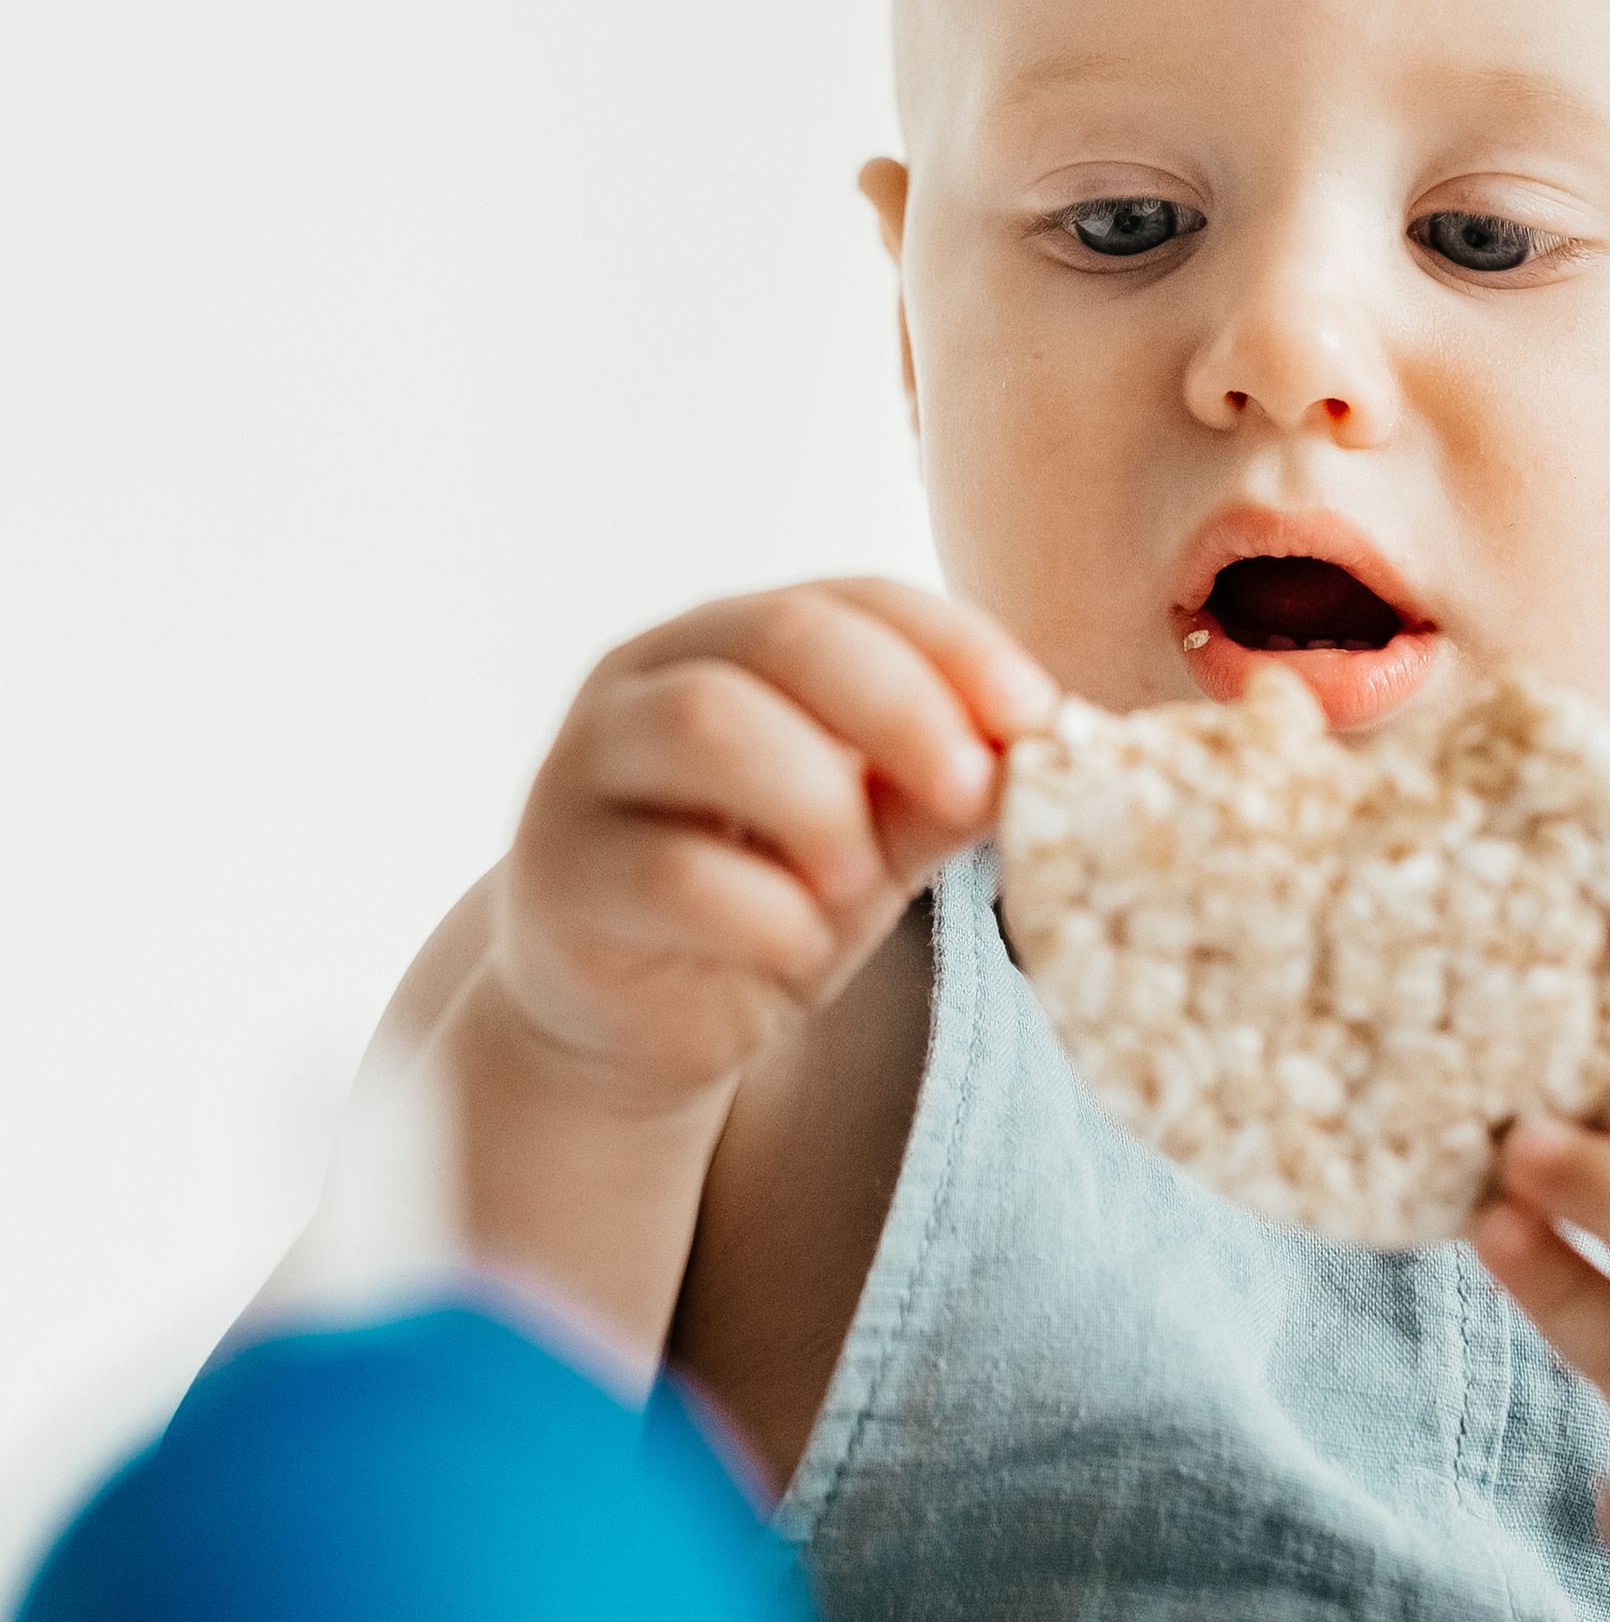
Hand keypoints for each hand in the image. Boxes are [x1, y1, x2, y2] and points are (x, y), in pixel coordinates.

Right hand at [494, 578, 1055, 1108]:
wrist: (628, 1023)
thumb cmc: (758, 899)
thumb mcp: (873, 838)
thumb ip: (939, 792)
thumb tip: (1038, 756)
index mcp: (733, 643)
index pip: (855, 599)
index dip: (957, 647)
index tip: (1039, 718)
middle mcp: (647, 679)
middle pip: (782, 635)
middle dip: (901, 707)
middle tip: (968, 793)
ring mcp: (587, 768)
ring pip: (706, 722)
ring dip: (819, 802)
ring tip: (858, 881)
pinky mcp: (558, 875)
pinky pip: (669, 870)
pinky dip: (767, 912)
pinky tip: (800, 948)